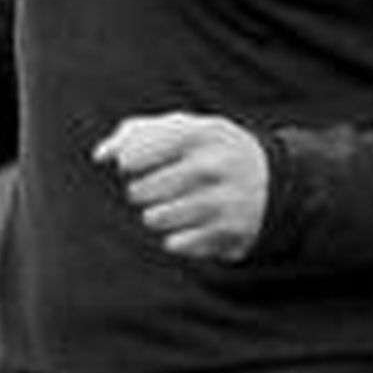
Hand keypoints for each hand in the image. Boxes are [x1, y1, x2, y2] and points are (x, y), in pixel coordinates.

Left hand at [94, 110, 268, 259]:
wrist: (272, 179)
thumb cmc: (209, 150)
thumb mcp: (182, 129)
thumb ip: (135, 133)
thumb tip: (100, 155)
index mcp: (200, 133)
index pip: (135, 154)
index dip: (128, 162)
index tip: (134, 163)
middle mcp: (213, 165)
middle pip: (140, 191)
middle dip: (141, 192)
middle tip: (156, 188)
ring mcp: (223, 200)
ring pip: (155, 219)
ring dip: (156, 216)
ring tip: (170, 207)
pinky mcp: (229, 232)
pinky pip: (176, 243)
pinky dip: (177, 237)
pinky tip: (189, 225)